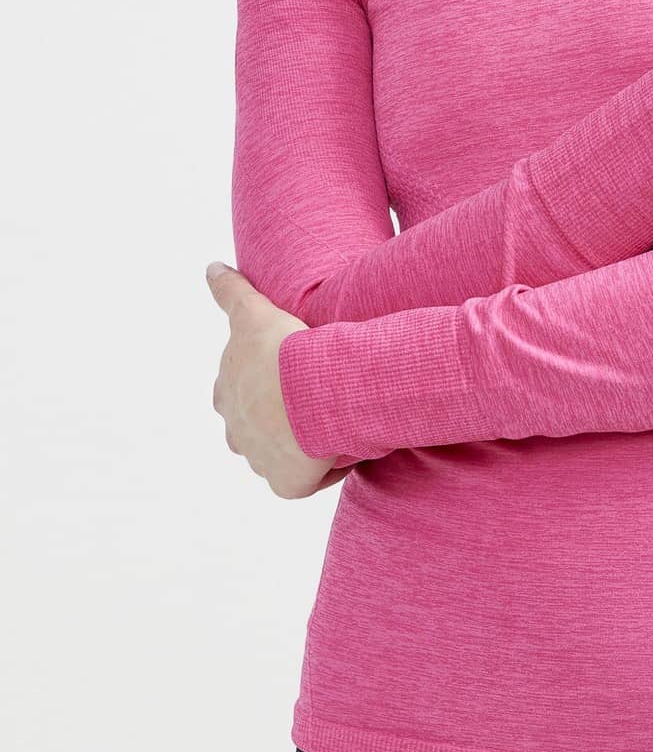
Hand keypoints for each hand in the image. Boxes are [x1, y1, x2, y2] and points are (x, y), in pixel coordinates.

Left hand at [206, 261, 343, 497]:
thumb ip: (230, 292)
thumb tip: (211, 267)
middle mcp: (237, 434)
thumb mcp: (253, 314)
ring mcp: (260, 462)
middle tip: (314, 401)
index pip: (238, 395)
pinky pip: (305, 481)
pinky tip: (342, 452)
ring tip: (331, 427)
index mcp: (226, 398)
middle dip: (278, 421)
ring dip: (300, 446)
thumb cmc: (282, 352)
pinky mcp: (286, 485)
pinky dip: (322, 470)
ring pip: (280, 457)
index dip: (263, 386)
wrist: (312, 391)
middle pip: (257, 430)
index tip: (288, 375)